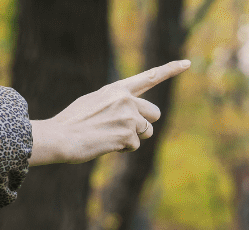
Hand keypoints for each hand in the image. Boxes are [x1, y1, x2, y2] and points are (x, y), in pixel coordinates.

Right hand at [29, 59, 190, 166]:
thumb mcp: (95, 102)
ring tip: (109, 136)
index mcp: (118, 88)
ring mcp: (128, 117)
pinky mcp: (127, 135)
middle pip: (155, 113)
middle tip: (125, 129)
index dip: (171, 70)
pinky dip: (122, 148)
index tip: (188, 64)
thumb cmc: (73, 122)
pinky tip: (105, 143)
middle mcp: (126, 100)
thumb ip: (117, 103)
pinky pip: (134, 146)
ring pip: (146, 132)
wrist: (60, 137)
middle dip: (145, 124)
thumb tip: (135, 116)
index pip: (149, 76)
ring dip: (133, 138)